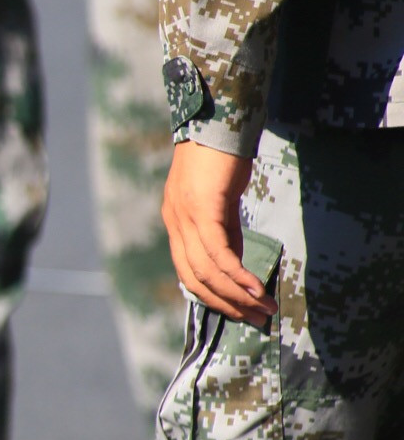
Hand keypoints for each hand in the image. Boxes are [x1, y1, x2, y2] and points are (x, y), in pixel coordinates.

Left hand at [160, 140, 272, 325]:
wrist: (218, 120)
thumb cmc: (222, 155)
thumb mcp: (221, 198)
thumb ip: (223, 228)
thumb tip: (235, 260)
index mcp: (175, 221)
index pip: (188, 272)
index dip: (213, 296)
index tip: (240, 311)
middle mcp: (174, 222)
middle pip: (196, 279)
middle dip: (227, 304)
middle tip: (256, 320)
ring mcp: (185, 217)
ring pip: (208, 271)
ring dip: (238, 295)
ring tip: (264, 309)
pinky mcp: (203, 209)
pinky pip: (219, 253)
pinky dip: (238, 275)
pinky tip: (257, 289)